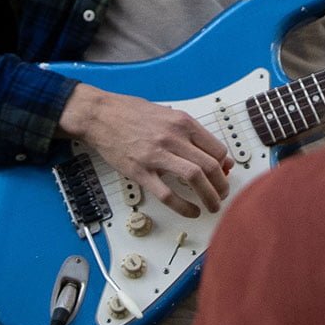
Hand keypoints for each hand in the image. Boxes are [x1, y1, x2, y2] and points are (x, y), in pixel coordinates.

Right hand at [60, 82, 231, 216]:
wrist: (99, 115)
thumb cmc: (130, 113)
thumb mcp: (166, 114)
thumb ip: (189, 132)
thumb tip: (211, 152)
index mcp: (182, 122)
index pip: (217, 149)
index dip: (225, 166)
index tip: (224, 174)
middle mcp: (173, 137)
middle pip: (210, 166)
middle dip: (222, 185)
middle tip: (222, 194)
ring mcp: (156, 155)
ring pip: (195, 178)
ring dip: (209, 196)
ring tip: (212, 206)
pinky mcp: (140, 171)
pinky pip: (167, 194)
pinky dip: (184, 206)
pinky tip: (191, 211)